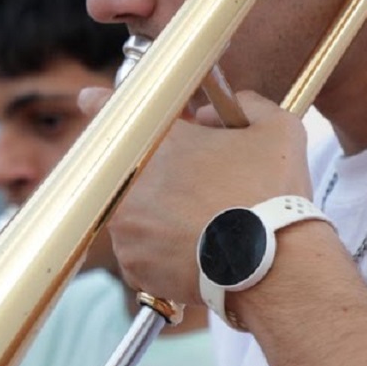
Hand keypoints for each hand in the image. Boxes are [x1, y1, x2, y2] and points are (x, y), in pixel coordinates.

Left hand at [87, 87, 312, 309]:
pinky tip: (195, 253)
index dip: (102, 103)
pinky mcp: (133, 265)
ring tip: (204, 226)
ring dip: (159, 218)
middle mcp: (131, 181)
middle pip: (129, 171)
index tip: (89, 100)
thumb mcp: (276, 130)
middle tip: (192, 190)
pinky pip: (141, 254)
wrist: (275, 265)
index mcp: (158, 141)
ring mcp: (127, 226)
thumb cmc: (274, 195)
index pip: (111, 109)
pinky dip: (162, 254)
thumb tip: (208, 115)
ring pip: (136, 214)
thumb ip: (246, 106)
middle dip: (154, 176)